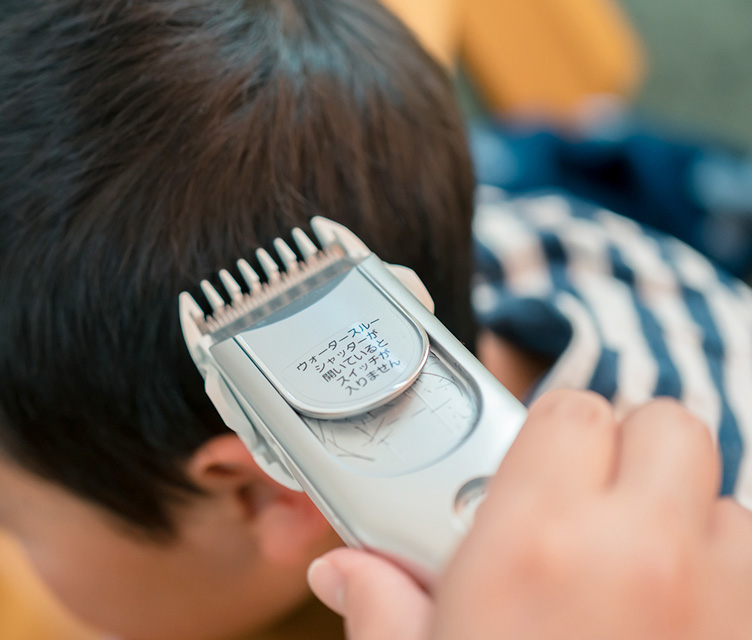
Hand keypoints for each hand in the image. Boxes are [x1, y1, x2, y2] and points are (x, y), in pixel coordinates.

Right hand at [308, 390, 751, 638]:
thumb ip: (379, 605)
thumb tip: (342, 572)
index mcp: (537, 544)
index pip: (571, 411)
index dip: (552, 430)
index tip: (532, 463)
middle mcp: (639, 554)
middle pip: (668, 427)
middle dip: (631, 447)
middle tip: (586, 497)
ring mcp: (715, 599)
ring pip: (725, 499)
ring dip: (685, 514)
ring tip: (630, 563)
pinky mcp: (749, 637)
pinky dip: (722, 572)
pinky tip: (670, 616)